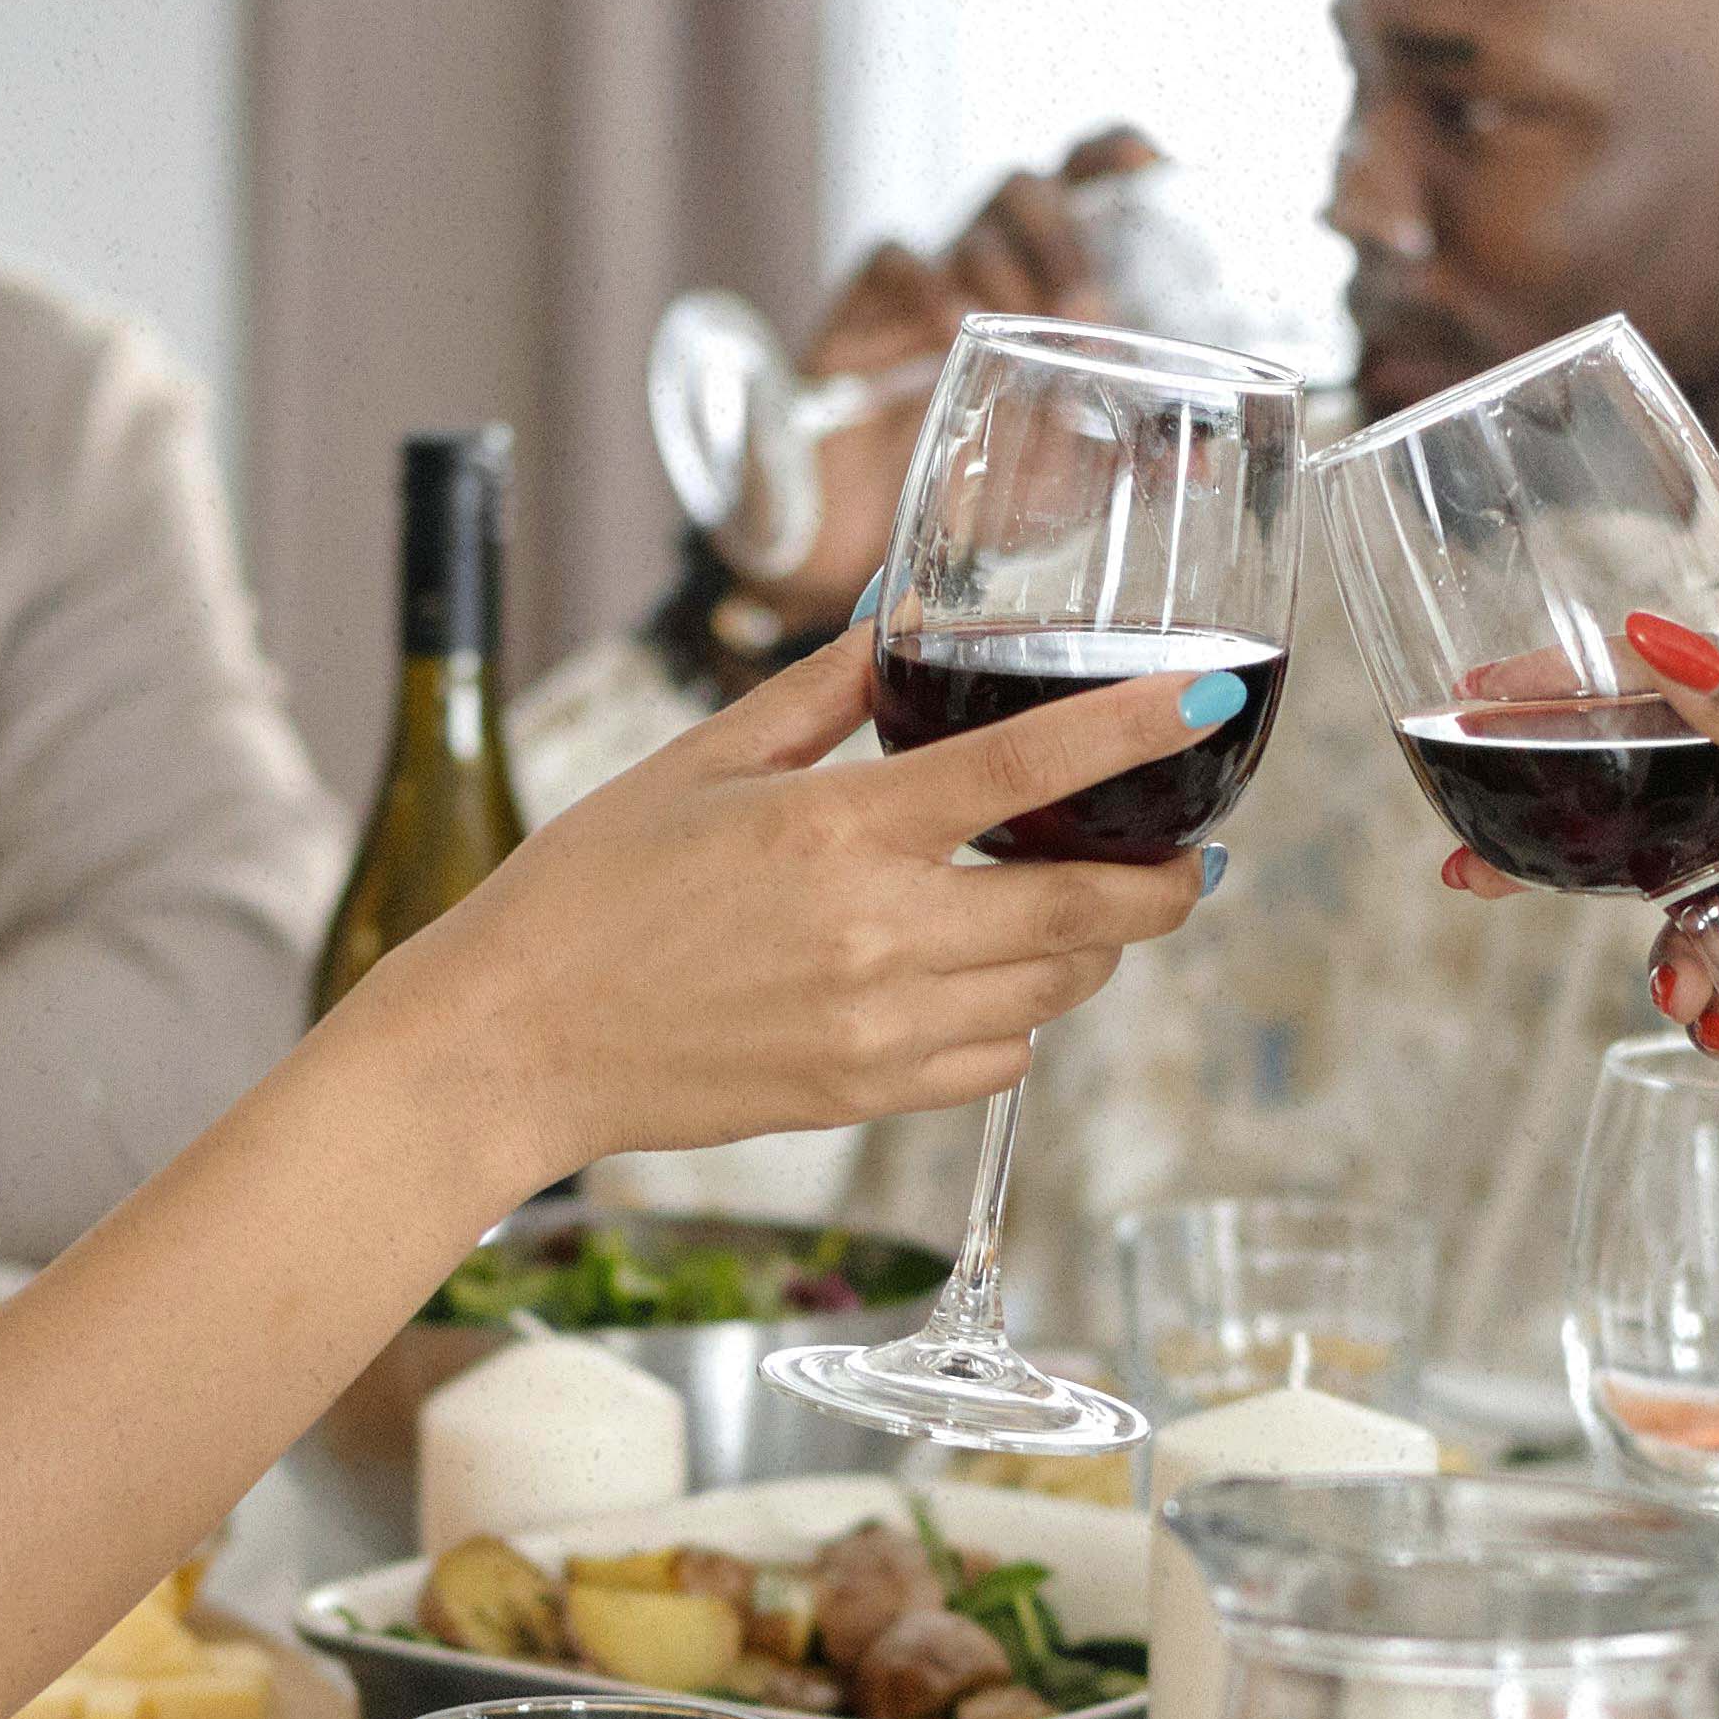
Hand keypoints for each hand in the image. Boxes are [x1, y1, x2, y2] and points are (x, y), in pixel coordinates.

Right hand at [351, 619, 1217, 1181]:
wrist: (512, 1043)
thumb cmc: (586, 890)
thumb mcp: (699, 763)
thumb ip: (818, 696)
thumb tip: (895, 624)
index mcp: (838, 828)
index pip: (1031, 769)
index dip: (1137, 731)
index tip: (1206, 701)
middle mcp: (879, 933)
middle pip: (1089, 906)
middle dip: (1165, 881)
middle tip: (1185, 855)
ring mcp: (880, 1027)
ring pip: (1057, 990)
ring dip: (1088, 948)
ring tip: (1072, 906)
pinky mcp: (866, 1094)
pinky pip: (1001, 1063)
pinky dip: (1018, 1020)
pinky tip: (983, 982)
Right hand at [767, 123, 1164, 614]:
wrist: (861, 534)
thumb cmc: (970, 489)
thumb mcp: (1064, 483)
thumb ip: (1127, 461)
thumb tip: (1197, 461)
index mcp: (1045, 280)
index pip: (1081, 182)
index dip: (1113, 154)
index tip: (1150, 164)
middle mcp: (989, 265)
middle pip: (1030, 189)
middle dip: (1065, 235)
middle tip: (1085, 307)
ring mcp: (926, 281)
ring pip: (974, 226)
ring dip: (1011, 270)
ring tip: (1031, 332)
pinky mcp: (861, 308)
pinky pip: (893, 258)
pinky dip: (927, 283)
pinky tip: (947, 332)